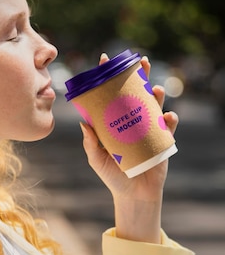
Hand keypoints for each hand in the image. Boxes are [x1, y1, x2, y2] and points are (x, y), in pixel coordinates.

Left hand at [80, 53, 178, 241]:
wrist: (134, 195)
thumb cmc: (112, 176)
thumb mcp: (97, 160)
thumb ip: (91, 144)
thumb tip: (84, 124)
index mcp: (114, 122)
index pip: (110, 94)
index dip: (108, 77)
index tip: (104, 59)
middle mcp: (131, 121)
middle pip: (135, 92)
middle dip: (139, 75)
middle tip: (141, 62)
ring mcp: (148, 129)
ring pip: (154, 104)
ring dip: (157, 94)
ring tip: (156, 89)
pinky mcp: (162, 140)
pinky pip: (168, 126)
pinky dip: (170, 120)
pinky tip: (168, 117)